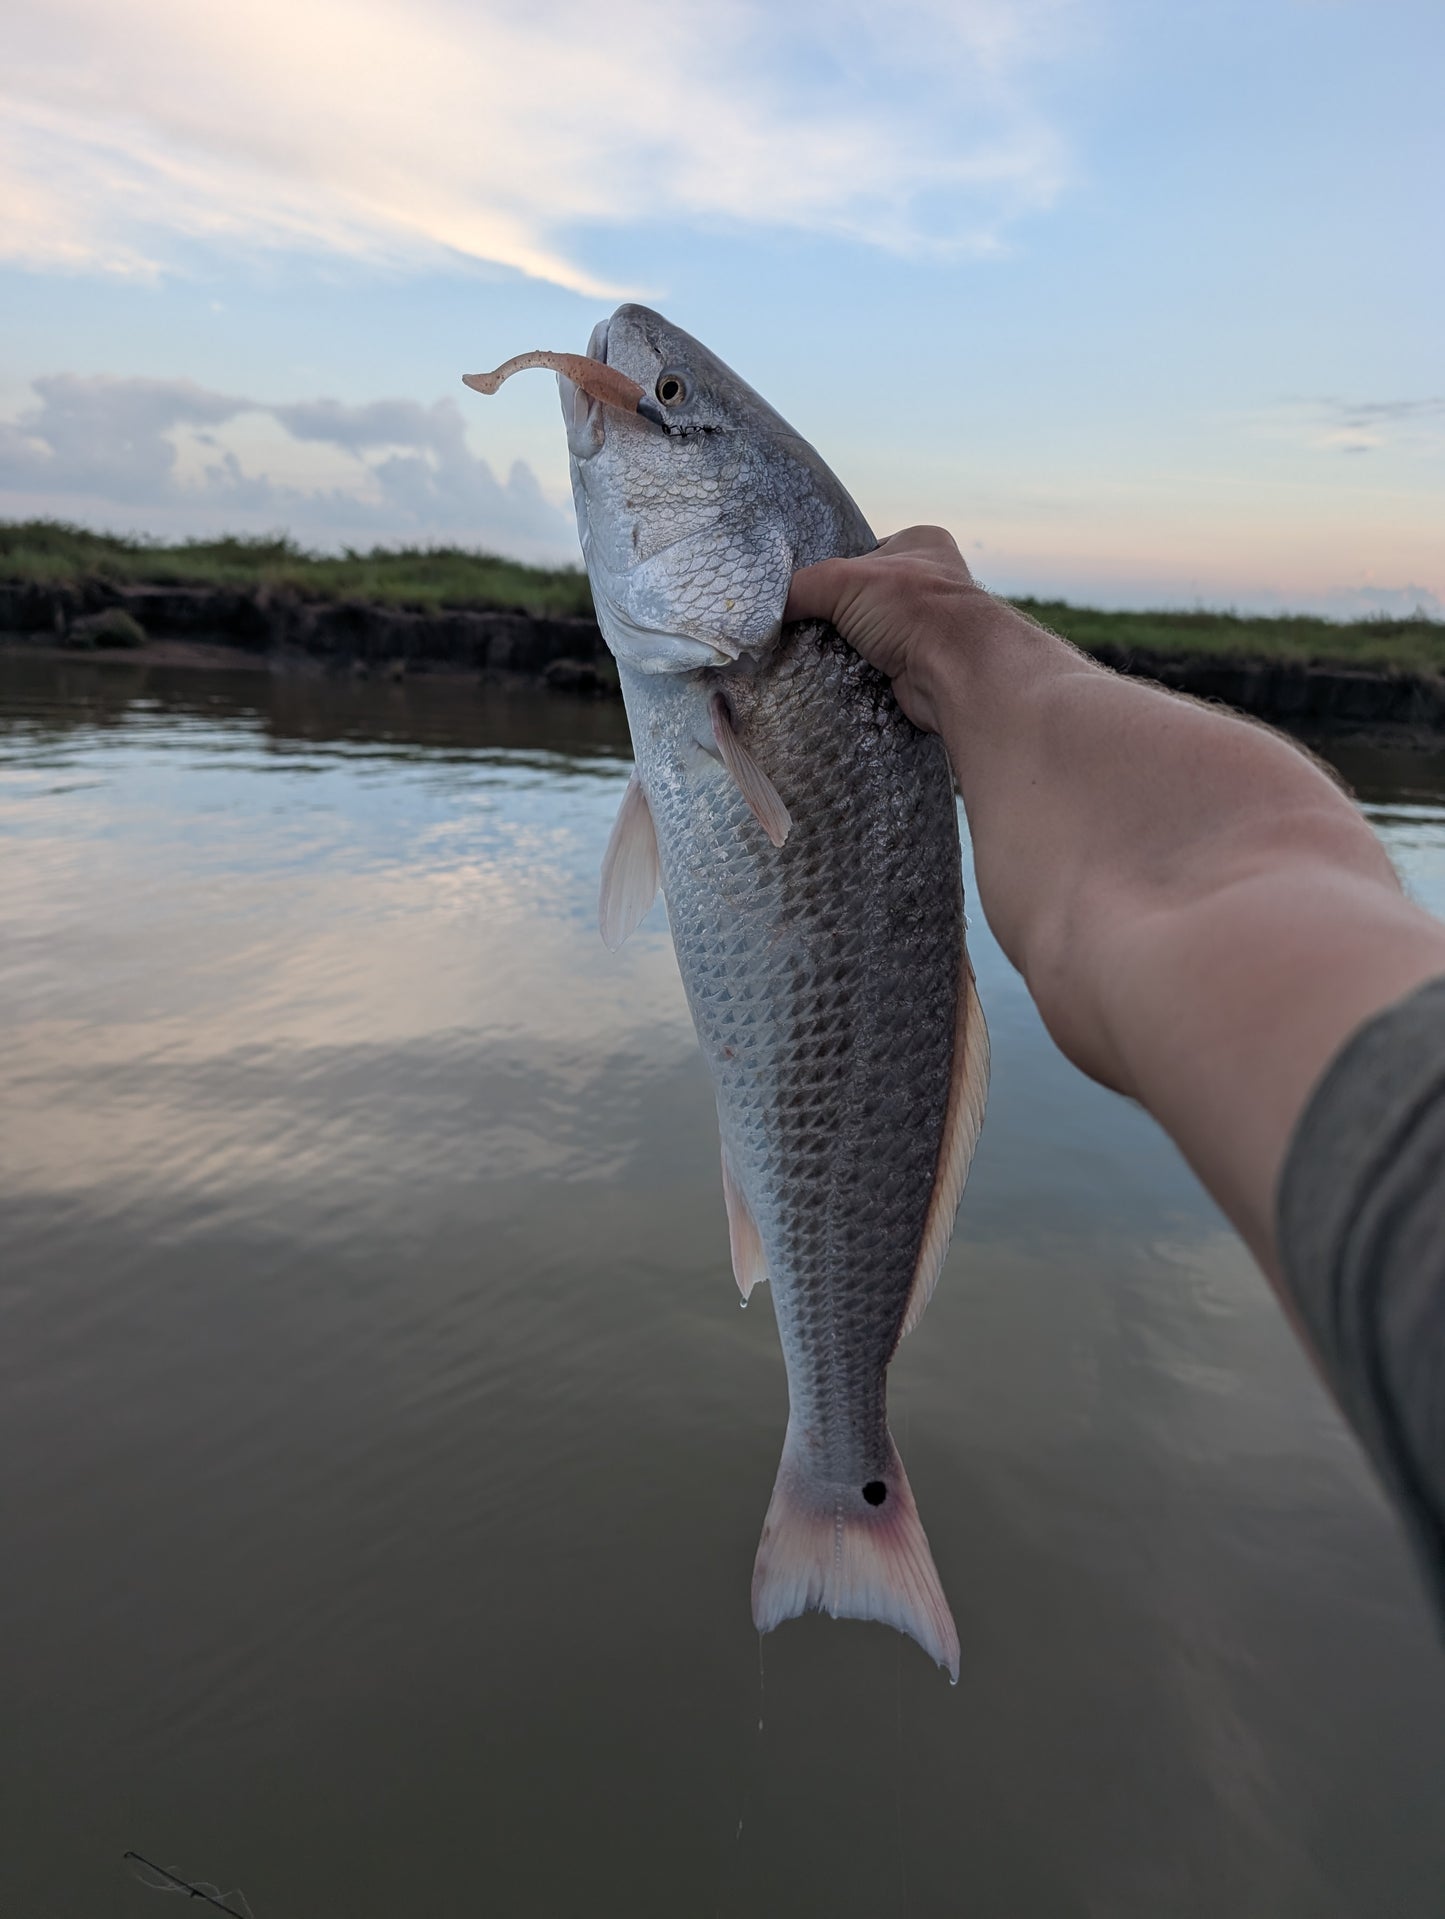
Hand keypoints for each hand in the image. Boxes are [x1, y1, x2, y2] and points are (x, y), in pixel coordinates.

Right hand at [784, 525, 990, 733]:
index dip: (835, 570)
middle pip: (863, 597)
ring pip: (869, 635)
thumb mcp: (843, 580)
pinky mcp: (920, 666)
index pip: (864, 552)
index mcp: (923, 543)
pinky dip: (856, 674)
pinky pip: (877, 667)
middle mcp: (931, 583)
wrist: (956, 672)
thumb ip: (800, 587)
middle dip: (837, 614)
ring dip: (845, 648)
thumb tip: (763, 614)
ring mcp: (928, 627)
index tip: (809, 590)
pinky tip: (834, 678)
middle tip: (805, 626)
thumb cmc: (913, 608)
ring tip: (814, 654)